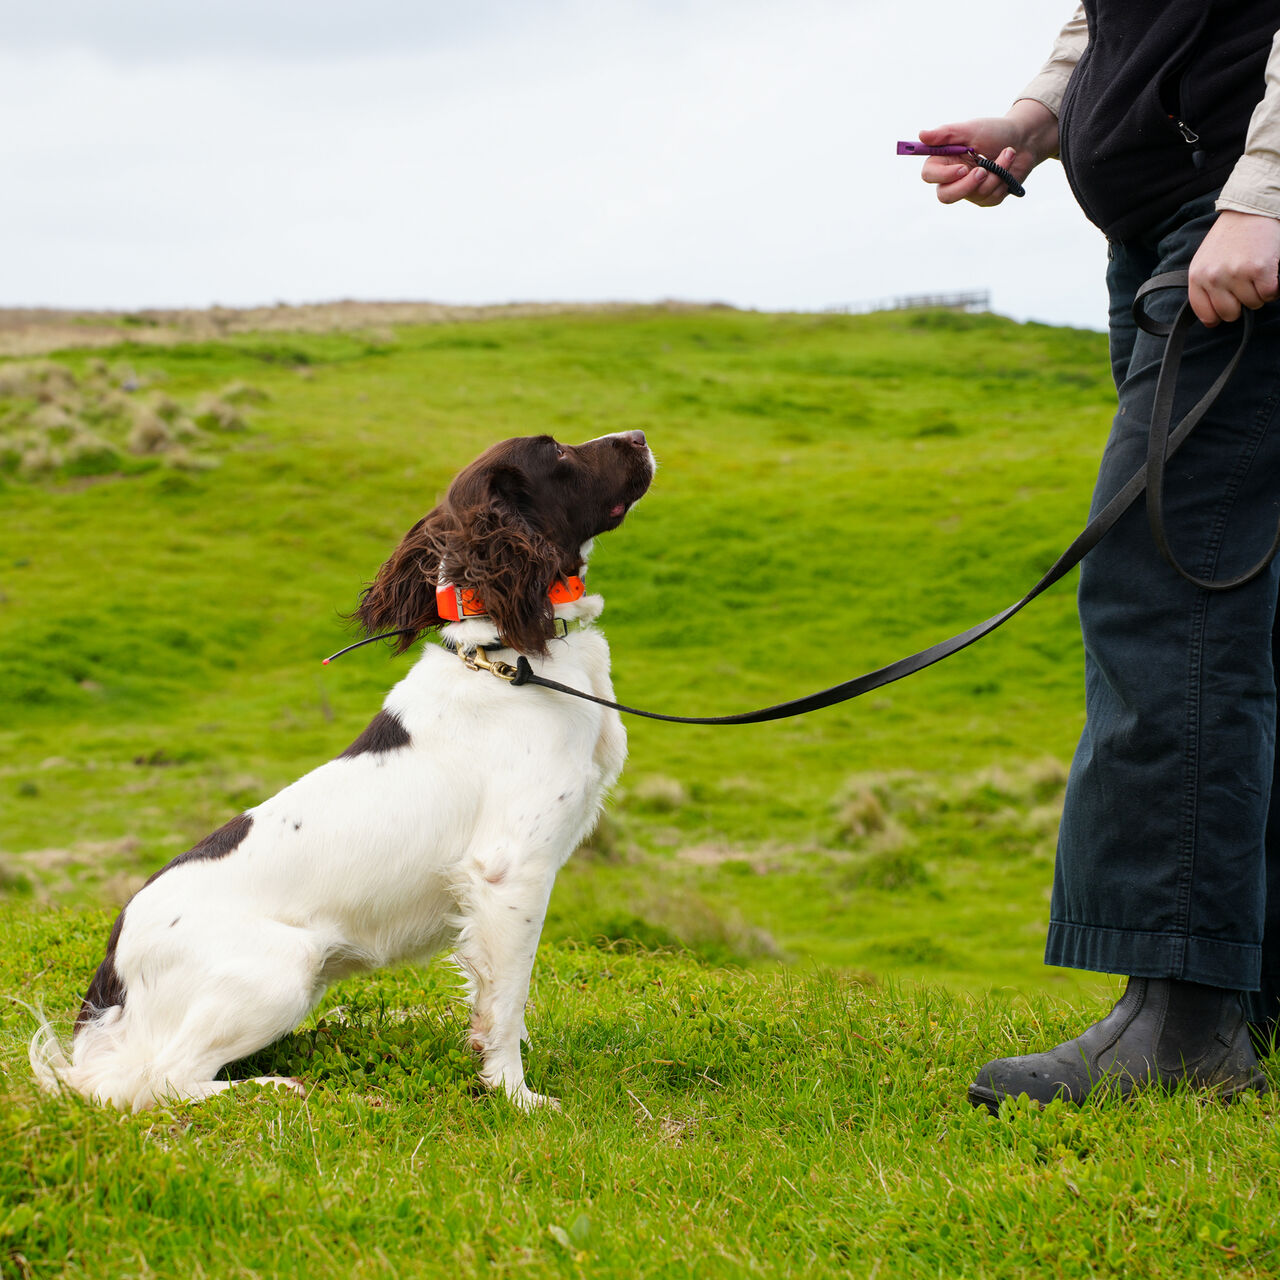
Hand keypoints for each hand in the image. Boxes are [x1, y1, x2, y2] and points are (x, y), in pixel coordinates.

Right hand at [918, 101, 1058, 207]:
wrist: (1024, 139)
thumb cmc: (995, 132)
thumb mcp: (970, 129)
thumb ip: (945, 134)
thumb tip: (921, 135)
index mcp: (944, 161)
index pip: (929, 175)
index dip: (943, 176)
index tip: (963, 168)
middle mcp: (953, 179)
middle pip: (945, 196)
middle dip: (967, 186)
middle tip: (983, 171)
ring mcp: (970, 190)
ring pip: (975, 194)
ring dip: (996, 173)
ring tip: (1007, 153)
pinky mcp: (986, 198)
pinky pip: (990, 197)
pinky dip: (1003, 179)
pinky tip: (1008, 167)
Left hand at [1187, 210, 1279, 326]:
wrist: (1251, 210)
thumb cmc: (1229, 238)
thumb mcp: (1205, 262)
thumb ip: (1205, 287)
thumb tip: (1211, 319)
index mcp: (1197, 276)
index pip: (1205, 314)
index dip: (1218, 316)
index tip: (1226, 309)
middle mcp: (1214, 277)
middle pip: (1230, 314)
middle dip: (1241, 304)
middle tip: (1245, 286)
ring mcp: (1237, 273)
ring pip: (1253, 304)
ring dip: (1259, 293)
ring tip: (1256, 274)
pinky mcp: (1260, 269)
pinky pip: (1270, 295)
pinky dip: (1274, 289)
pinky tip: (1270, 274)